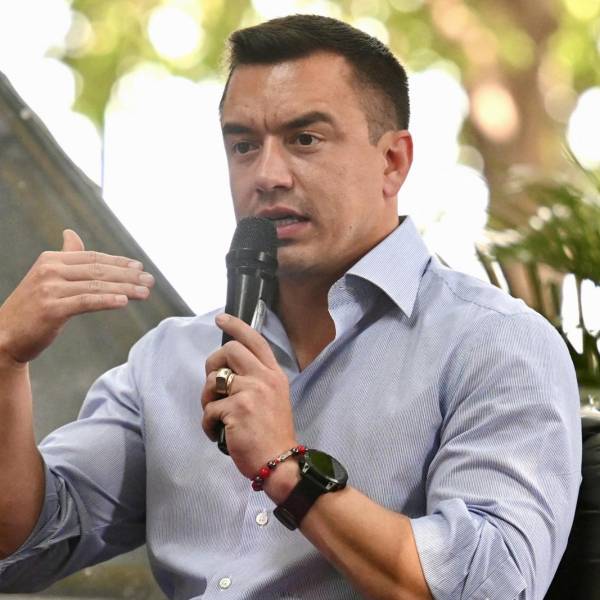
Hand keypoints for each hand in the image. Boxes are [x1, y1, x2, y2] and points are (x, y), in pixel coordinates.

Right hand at [0, 229, 154, 366]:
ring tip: (145, 293)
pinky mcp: (51, 309)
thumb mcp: (47, 277)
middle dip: (128, 276)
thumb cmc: (31, 308)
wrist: (4, 335)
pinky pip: (86, 302)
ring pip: (97, 286)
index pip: (93, 258)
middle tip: (150, 281)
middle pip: (99, 270)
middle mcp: (49, 270)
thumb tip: (71, 234)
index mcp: (51, 259)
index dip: (119, 262)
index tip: (140, 268)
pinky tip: (124, 301)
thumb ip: (65, 257)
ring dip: (126, 289)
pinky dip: (107, 300)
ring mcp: (49, 289)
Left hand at [201, 314, 296, 481]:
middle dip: (213, 363)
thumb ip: (256, 380)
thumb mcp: (273, 398)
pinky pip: (209, 410)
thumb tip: (228, 370)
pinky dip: (208, 424)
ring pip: (213, 380)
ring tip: (216, 415)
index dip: (236, 326)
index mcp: (273, 374)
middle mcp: (264, 378)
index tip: (221, 318)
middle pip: (229, 351)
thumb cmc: (273, 433)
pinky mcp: (237, 409)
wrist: (280, 462)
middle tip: (213, 383)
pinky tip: (218, 434)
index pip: (255, 340)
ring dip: (207, 399)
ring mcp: (251, 392)